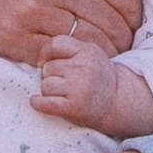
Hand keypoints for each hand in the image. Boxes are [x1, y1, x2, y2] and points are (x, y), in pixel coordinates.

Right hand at [0, 0, 144, 75]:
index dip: (133, 16)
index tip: (123, 22)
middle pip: (115, 29)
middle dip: (121, 41)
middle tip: (112, 45)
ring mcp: (31, 16)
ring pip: (90, 50)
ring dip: (96, 56)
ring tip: (89, 56)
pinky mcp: (8, 40)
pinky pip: (56, 61)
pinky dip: (66, 64)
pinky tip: (60, 59)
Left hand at [32, 34, 152, 138]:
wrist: (116, 101)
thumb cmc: (97, 76)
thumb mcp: (91, 54)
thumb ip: (70, 49)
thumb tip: (41, 59)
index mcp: (86, 51)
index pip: (55, 44)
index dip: (45, 53)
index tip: (44, 62)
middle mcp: (83, 68)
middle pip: (48, 68)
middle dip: (51, 75)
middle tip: (63, 82)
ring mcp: (79, 88)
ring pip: (45, 85)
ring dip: (48, 90)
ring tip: (61, 93)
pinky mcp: (73, 107)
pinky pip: (45, 103)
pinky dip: (37, 103)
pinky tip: (37, 101)